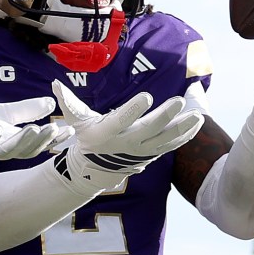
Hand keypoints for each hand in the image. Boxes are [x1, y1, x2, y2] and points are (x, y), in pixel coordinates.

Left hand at [0, 96, 59, 188]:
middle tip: (54, 129)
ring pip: (8, 150)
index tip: (71, 131)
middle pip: (27, 149)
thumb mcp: (4, 113)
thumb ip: (27, 109)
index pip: (39, 142)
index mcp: (13, 141)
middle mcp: (3, 149)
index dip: (54, 138)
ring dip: (22, 141)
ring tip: (34, 129)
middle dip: (42, 140)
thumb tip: (51, 102)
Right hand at [49, 83, 202, 191]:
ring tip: (198, 115)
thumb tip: (55, 84)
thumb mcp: (76, 122)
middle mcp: (127, 142)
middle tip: (178, 101)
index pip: (121, 120)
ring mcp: (143, 150)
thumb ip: (69, 103)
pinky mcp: (153, 153)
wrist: (96, 169)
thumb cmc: (87, 138)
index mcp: (108, 132)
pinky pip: (172, 144)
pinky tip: (198, 122)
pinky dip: (186, 135)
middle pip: (149, 130)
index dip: (133, 109)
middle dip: (164, 116)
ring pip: (166, 139)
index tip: (146, 97)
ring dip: (183, 127)